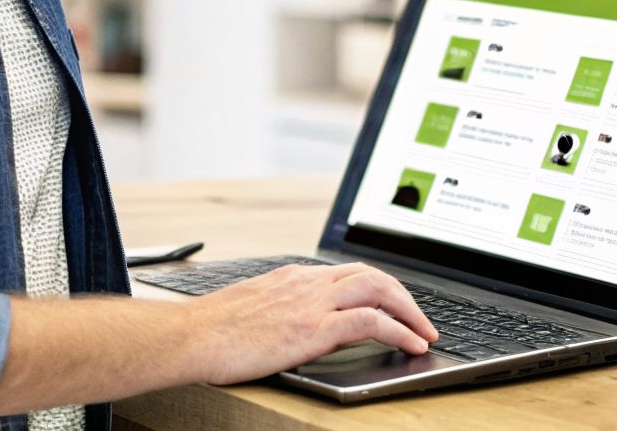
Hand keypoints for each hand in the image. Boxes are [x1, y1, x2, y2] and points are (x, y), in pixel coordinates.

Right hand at [187, 262, 439, 384]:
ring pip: (380, 290)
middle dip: (404, 296)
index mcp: (294, 277)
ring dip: (410, 311)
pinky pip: (372, 321)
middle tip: (421, 320)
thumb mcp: (255, 309)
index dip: (381, 288)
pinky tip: (412, 344)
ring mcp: (313, 302)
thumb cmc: (212, 330)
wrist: (190, 336)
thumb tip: (305, 325)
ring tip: (425, 333)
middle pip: (373, 275)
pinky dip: (400, 330)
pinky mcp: (314, 327)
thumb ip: (285, 309)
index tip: (396, 305)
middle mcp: (308, 282)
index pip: (351, 272)